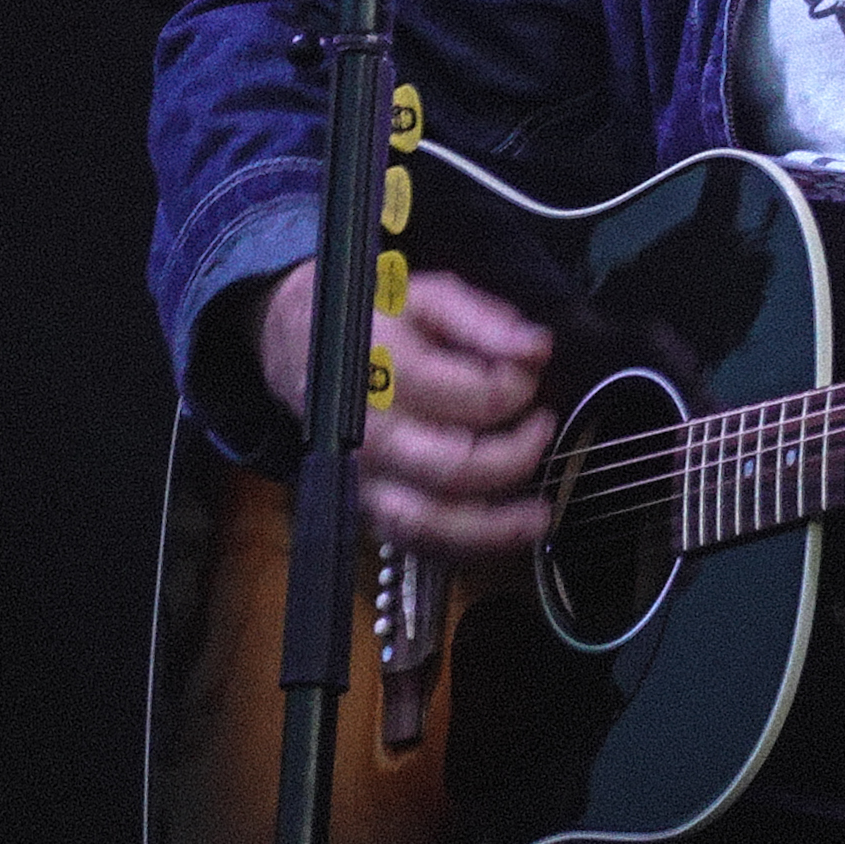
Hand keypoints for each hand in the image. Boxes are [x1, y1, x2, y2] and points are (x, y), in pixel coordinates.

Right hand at [254, 258, 553, 558]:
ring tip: (539, 517)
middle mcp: (370, 435)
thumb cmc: (380, 317)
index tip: (529, 372)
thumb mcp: (430, 296)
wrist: (301, 342)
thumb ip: (486, 320)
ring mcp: (364, 477)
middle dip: (516, 456)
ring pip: (428, 523)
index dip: (517, 389)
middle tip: (543, 425)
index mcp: (387, 376)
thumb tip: (538, 348)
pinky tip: (502, 535)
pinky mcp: (364, 504)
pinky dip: (459, 547)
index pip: (472, 399)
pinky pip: (411, 541)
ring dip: (492, 529)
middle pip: (454, 469)